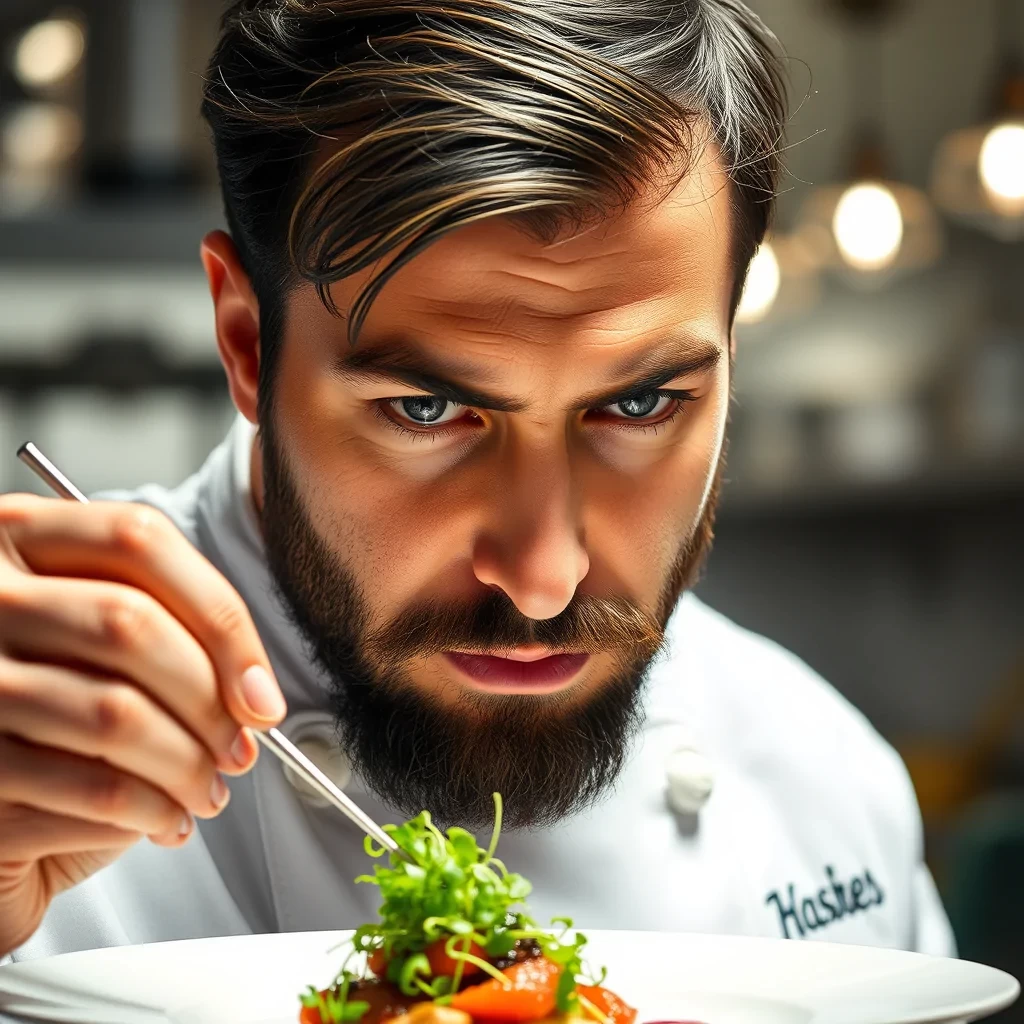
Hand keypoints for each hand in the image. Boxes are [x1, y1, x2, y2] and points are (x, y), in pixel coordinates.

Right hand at [0, 494, 286, 955]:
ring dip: (187, 765)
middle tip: (241, 747)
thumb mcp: (102, 643)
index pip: (139, 540)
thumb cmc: (53, 714)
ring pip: (114, 714)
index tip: (258, 685)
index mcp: (20, 537)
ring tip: (208, 790)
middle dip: (209, 699)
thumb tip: (252, 691)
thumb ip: (166, 629)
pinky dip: (151, 811)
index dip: (219, 616)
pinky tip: (167, 819)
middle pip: (129, 625)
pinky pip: (89, 790)